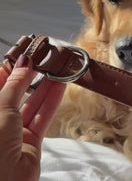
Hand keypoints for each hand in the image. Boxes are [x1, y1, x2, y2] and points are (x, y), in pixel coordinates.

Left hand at [0, 54, 65, 180]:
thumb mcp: (1, 107)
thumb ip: (16, 84)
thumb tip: (24, 62)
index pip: (0, 81)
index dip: (13, 68)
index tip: (28, 54)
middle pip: (17, 92)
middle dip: (32, 76)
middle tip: (47, 60)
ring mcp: (15, 131)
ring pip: (33, 103)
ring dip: (47, 86)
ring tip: (59, 69)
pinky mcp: (31, 141)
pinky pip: (43, 116)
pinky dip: (53, 100)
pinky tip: (61, 86)